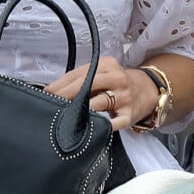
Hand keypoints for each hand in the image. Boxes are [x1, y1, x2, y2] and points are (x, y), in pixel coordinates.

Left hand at [45, 56, 160, 130]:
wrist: (148, 91)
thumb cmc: (116, 85)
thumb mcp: (103, 74)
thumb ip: (82, 80)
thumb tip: (54, 91)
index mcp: (106, 65)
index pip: (78, 74)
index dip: (60, 85)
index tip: (46, 93)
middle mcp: (116, 78)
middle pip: (87, 85)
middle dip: (66, 96)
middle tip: (50, 105)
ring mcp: (123, 97)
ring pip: (99, 102)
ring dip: (81, 109)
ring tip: (65, 116)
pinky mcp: (128, 115)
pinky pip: (114, 122)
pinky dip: (102, 125)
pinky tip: (89, 128)